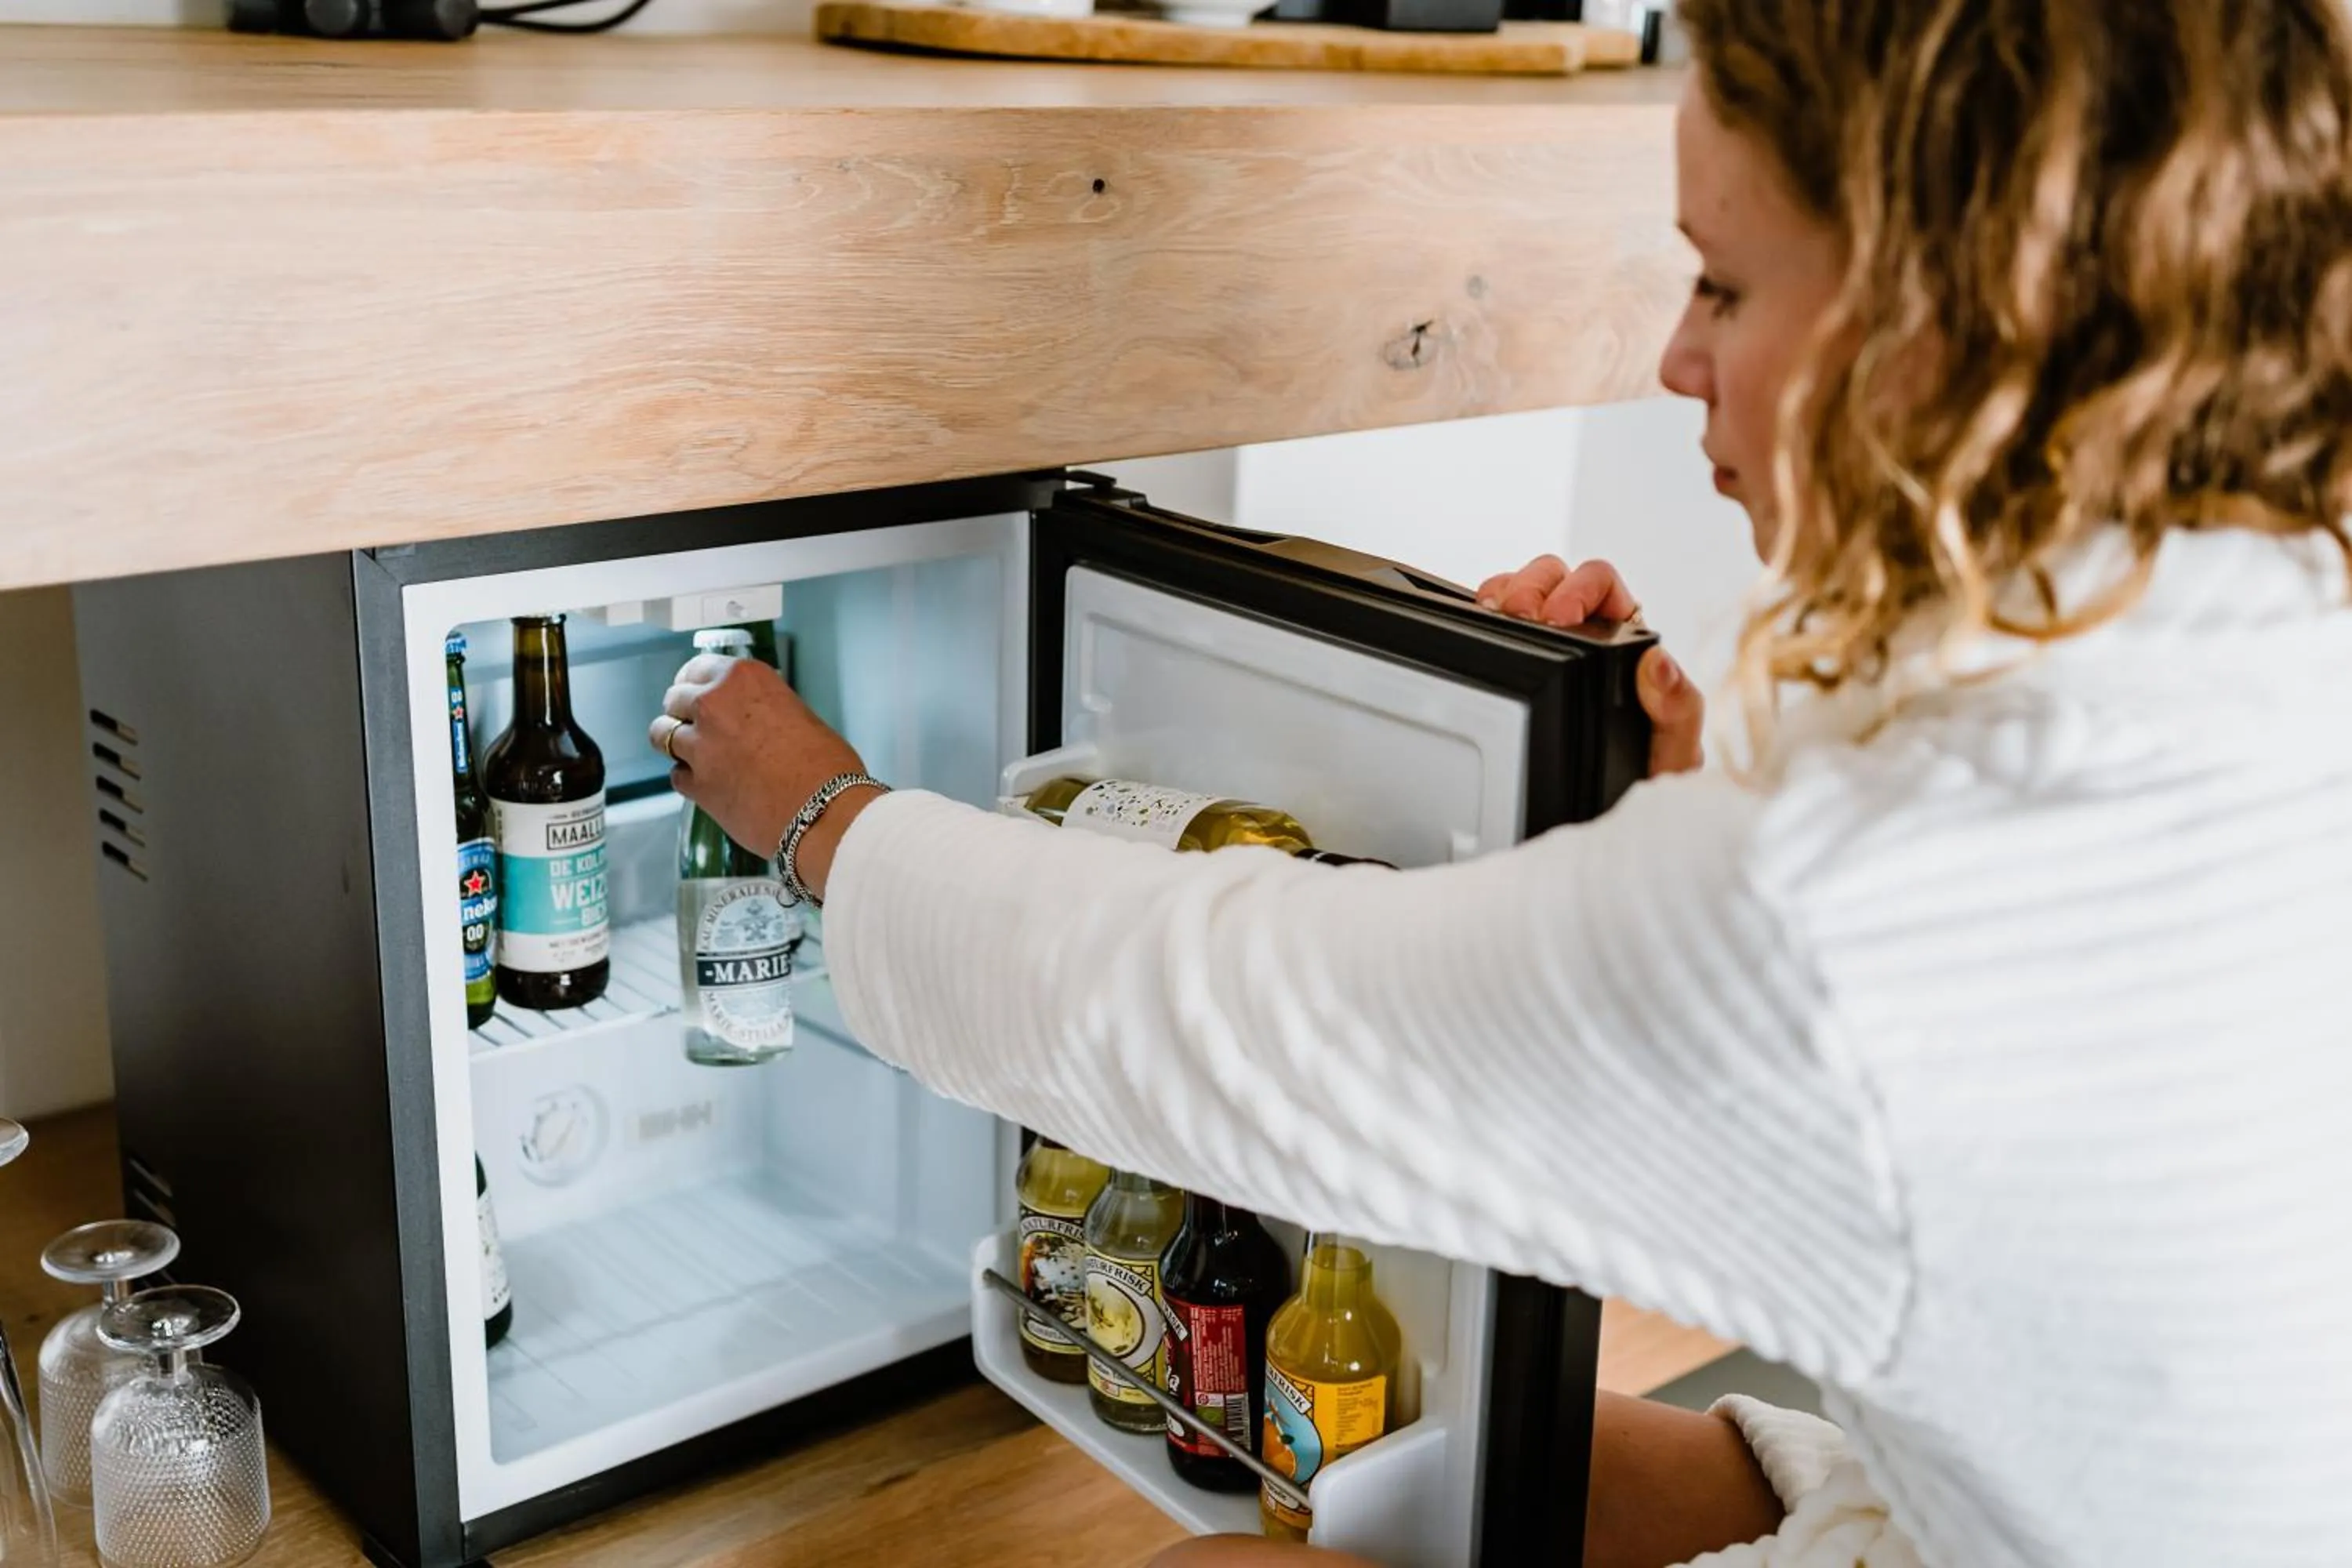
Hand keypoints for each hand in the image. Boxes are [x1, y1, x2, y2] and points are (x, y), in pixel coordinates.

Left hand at [651, 656, 876, 901]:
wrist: (824, 812)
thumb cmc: (826, 766)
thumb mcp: (800, 715)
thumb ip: (764, 708)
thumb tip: (752, 719)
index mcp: (743, 679)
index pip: (698, 668)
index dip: (693, 682)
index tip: (692, 690)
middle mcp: (714, 704)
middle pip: (674, 699)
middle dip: (682, 712)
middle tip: (698, 726)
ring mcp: (701, 746)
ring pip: (662, 735)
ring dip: (676, 743)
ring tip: (694, 754)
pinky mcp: (696, 785)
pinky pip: (676, 775)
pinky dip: (688, 778)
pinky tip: (708, 783)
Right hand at [1475, 555, 1703, 775]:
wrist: (1603, 814)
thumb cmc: (1645, 779)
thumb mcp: (1673, 751)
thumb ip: (1678, 708)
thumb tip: (1659, 663)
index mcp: (1628, 642)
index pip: (1604, 586)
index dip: (1580, 588)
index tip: (1561, 617)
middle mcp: (1585, 635)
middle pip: (1556, 577)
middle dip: (1533, 586)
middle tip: (1520, 615)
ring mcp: (1545, 648)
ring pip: (1522, 591)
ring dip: (1505, 593)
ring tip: (1495, 615)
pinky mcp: (1514, 664)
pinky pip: (1496, 622)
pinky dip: (1483, 613)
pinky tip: (1480, 624)